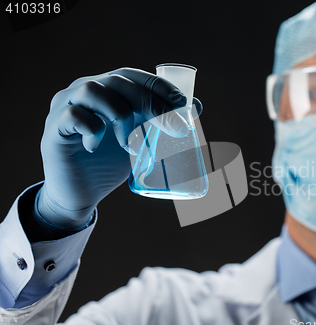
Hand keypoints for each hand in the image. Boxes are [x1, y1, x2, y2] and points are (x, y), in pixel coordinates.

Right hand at [37, 67, 201, 228]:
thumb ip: (162, 122)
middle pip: (119, 82)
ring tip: (130, 143)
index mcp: (108, 90)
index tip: (183, 106)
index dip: (160, 87)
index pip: (134, 76)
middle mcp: (86, 90)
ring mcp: (66, 106)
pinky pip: (73, 116)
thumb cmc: (112, 161)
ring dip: (120, 115)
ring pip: (94, 90)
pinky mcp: (54, 129)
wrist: (81, 192)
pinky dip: (92, 128)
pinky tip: (97, 146)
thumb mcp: (143, 139)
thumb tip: (196, 107)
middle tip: (174, 129)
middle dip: (151, 103)